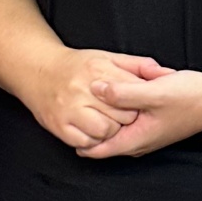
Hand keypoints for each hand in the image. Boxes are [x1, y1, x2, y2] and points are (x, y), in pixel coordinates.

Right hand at [19, 47, 170, 150]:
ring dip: (110, 130)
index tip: (136, 103)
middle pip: (123, 115)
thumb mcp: (107, 58)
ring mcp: (69, 109)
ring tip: (106, 122)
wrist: (38, 71)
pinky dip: (92, 140)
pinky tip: (91, 130)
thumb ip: (136, 65)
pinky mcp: (59, 125)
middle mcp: (83, 90)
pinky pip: (86, 143)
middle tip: (120, 114)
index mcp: (99, 71)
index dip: (140, 102)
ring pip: (106, 131)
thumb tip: (163, 72)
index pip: (134, 94)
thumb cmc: (77, 66)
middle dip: (127, 117)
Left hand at [76, 67, 201, 158]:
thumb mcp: (154, 92)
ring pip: (112, 128)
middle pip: (101, 139)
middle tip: (72, 103)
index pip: (95, 149)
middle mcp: (138, 141)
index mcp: (136, 140)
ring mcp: (144, 133)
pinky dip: (115, 109)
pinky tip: (112, 91)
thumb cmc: (191, 97)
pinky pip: (124, 119)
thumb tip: (95, 88)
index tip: (67, 118)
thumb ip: (123, 92)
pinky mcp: (149, 122)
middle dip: (87, 124)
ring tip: (87, 96)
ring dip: (101, 115)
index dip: (78, 136)